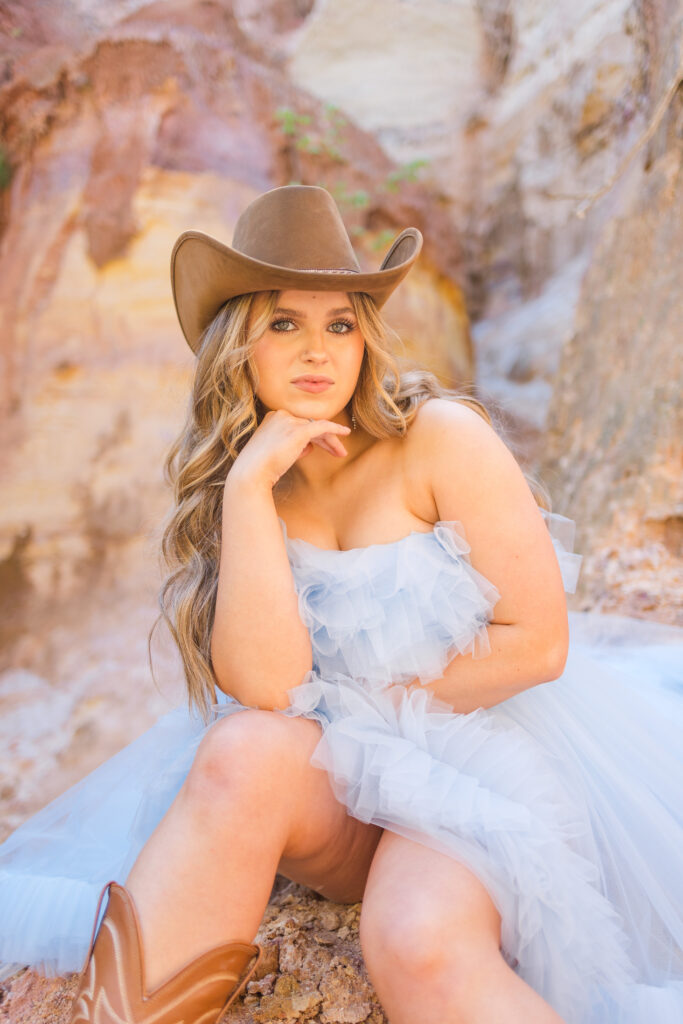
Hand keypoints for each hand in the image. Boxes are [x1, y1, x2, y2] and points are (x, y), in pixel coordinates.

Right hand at [229, 409, 351, 489]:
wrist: (251, 474)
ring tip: (341, 453)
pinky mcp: (298, 431)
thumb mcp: (276, 453)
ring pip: (317, 428)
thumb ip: (292, 445)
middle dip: (325, 438)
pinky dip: (335, 429)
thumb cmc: (260, 468)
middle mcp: (281, 415)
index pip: (298, 424)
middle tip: (338, 451)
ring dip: (330, 441)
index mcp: (272, 418)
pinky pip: (322, 427)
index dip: (312, 437)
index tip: (320, 448)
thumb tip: (309, 446)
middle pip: (309, 425)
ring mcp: (289, 422)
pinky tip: (345, 432)